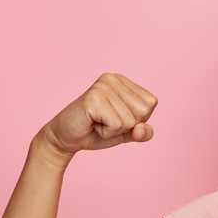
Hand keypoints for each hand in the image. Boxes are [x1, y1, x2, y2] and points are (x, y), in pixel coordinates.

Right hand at [38, 73, 157, 159]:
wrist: (65, 139)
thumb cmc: (96, 132)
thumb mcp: (126, 133)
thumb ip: (142, 132)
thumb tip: (142, 130)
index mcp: (123, 81)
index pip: (151, 103)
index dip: (138, 118)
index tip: (116, 117)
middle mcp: (113, 78)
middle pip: (144, 111)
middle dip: (127, 125)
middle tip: (105, 121)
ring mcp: (103, 86)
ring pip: (131, 120)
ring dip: (115, 130)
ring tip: (97, 122)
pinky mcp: (94, 98)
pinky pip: (117, 124)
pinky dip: (106, 132)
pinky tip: (92, 124)